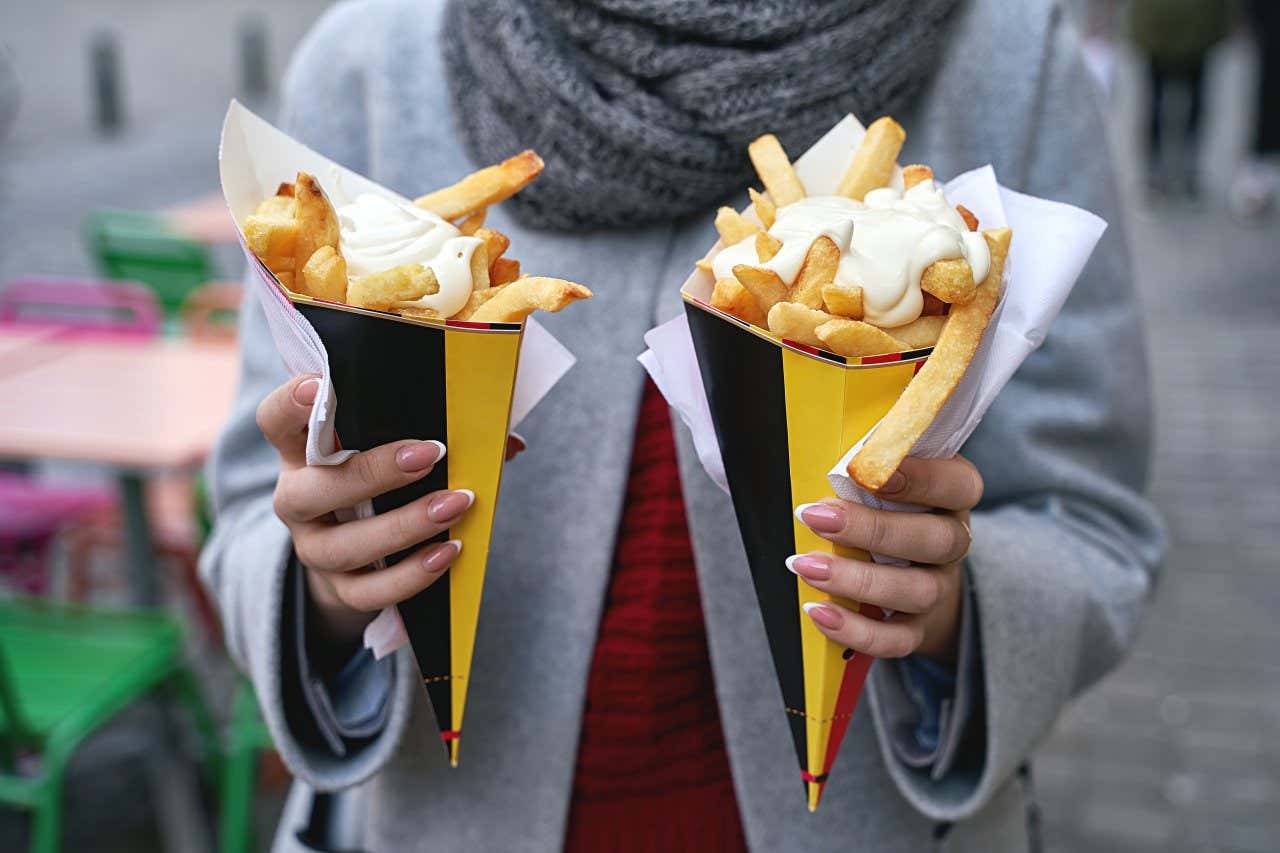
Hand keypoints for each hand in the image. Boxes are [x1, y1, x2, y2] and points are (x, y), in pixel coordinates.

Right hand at [257, 374, 474, 643]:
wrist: (359, 560)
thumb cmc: (384, 483)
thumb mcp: (396, 450)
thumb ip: (440, 433)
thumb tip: (507, 441)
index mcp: (302, 451)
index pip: (276, 420)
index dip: (289, 404)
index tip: (317, 387)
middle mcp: (297, 499)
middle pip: (311, 489)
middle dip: (372, 472)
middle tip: (429, 454)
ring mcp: (314, 548)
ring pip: (343, 545)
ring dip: (404, 525)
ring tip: (456, 505)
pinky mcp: (339, 589)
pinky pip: (368, 590)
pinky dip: (411, 574)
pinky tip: (447, 554)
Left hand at [790, 456, 981, 662]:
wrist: (912, 570)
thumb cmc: (883, 504)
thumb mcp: (878, 471)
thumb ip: (857, 451)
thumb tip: (793, 436)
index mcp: (951, 494)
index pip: (958, 483)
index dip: (922, 478)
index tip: (871, 473)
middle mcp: (953, 540)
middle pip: (936, 539)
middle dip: (873, 529)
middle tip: (814, 517)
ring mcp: (940, 587)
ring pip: (917, 590)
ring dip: (857, 579)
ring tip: (803, 565)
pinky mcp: (919, 627)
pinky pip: (898, 639)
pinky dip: (857, 630)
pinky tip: (818, 612)